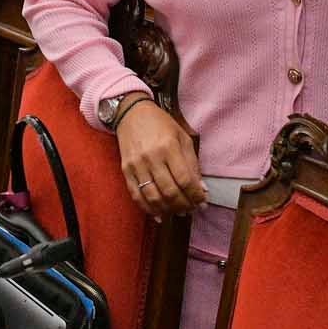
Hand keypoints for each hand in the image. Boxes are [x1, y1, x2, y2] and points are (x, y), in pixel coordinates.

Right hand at [117, 99, 203, 215]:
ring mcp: (137, 165)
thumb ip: (192, 164)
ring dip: (168, 209)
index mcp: (169, 147)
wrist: (131, 114)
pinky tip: (159, 214)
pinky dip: (148, 209)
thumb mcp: (182, 137)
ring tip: (178, 211)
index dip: (195, 195)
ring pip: (153, 197)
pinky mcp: (126, 170)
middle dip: (184, 205)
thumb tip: (201, 189)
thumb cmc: (160, 124)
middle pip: (170, 191)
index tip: (202, 202)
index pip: (185, 179)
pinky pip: (136, 195)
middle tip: (191, 209)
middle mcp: (152, 157)